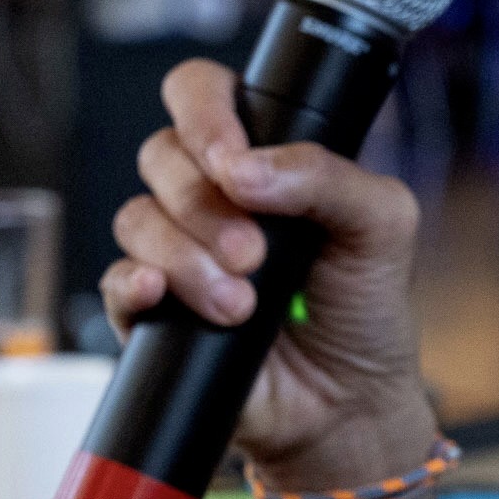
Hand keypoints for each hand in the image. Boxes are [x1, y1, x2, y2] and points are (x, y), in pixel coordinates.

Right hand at [101, 60, 432, 482]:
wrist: (346, 405)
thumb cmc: (365, 308)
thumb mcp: (382, 225)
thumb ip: (330, 176)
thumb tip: (248, 169)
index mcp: (259, 155)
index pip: (202, 93)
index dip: (206, 113)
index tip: (234, 162)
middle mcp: (210, 194)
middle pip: (163, 154)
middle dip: (205, 204)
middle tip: (255, 255)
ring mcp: (175, 251)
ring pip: (137, 217)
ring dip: (186, 257)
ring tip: (240, 303)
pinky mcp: (152, 311)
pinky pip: (116, 280)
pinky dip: (135, 283)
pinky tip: (162, 295)